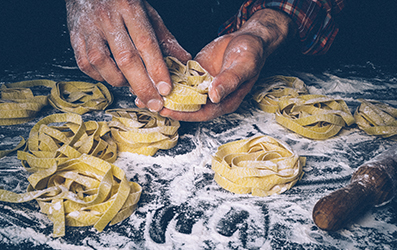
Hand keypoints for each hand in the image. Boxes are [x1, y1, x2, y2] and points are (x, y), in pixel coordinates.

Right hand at [65, 0, 190, 111]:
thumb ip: (165, 38)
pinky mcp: (75, 39)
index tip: (165, 89)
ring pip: (104, 65)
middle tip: (154, 103)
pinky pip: (88, 66)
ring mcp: (89, 30)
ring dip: (121, 81)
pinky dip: (103, 77)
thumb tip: (183, 60)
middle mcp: (107, 19)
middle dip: (142, 86)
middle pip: (126, 59)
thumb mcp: (148, 13)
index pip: (146, 43)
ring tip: (133, 83)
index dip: (157, 69)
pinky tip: (114, 75)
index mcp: (129, 9)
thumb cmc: (122, 2)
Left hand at [160, 8, 295, 120]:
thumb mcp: (243, 66)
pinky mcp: (195, 74)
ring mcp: (201, 85)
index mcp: (224, 101)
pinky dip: (167, 80)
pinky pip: (180, 79)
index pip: (201, 113)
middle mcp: (211, 97)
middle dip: (168, 107)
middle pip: (187, 107)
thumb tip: (214, 96)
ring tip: (143, 95)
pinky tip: (153, 78)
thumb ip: (229, 81)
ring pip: (180, 94)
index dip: (184, 113)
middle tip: (149, 103)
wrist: (248, 39)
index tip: (167, 111)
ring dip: (164, 95)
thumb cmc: (251, 54)